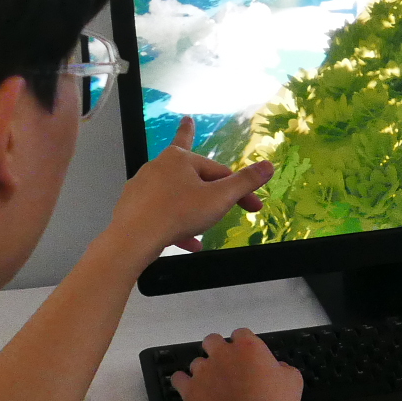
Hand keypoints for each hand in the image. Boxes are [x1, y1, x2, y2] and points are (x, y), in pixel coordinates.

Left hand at [104, 116, 273, 266]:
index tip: (254, 207)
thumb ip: (245, 182)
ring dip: (193, 208)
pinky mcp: (133, 206)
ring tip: (202, 221)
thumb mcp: (219, 198)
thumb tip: (268, 165)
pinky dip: (177, 224)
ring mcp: (142, 186)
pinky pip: (162, 212)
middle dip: (210, 186)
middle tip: (213, 176)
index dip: (240, 190)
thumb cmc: (178, 213)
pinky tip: (189, 242)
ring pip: (177, 195)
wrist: (133, 238)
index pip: (220, 172)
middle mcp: (158, 166)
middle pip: (194, 176)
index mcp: (180, 158)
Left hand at [170, 329, 304, 400]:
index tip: (247, 358)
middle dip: (217, 350)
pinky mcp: (189, 390)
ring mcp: (203, 371)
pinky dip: (183, 382)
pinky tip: (190, 389)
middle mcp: (222, 353)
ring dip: (204, 371)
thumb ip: (282, 368)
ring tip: (212, 387)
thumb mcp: (293, 381)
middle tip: (226, 368)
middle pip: (212, 340)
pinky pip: (178, 379)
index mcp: (248, 346)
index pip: (241, 334)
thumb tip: (275, 368)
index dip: (243, 345)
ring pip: (196, 362)